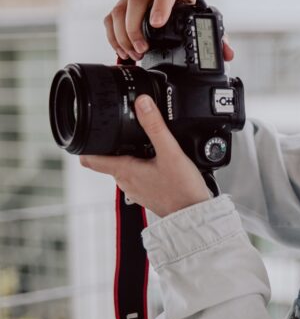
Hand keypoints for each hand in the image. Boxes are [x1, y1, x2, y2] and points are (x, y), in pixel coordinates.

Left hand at [79, 95, 211, 217]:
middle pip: (109, 159)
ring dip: (131, 155)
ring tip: (149, 145)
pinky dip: (143, 166)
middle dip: (115, 144)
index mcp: (124, 170)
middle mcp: (125, 182)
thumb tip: (142, 103)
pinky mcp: (147, 194)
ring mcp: (136, 190)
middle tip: (129, 130)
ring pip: (124, 167)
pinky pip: (138, 176)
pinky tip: (160, 162)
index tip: (87, 133)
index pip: (89, 159)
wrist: (194, 215)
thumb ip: (155, 126)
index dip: (85, 144)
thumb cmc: (182, 190)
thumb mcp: (170, 152)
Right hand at [103, 0, 233, 62]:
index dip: (160, 5)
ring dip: (123, 34)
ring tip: (134, 54)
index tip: (156, 24)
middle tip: (142, 49)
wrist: (175, 2)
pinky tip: (123, 51)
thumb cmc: (189, 10)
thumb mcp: (203, 20)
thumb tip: (227, 53)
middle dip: (136, 27)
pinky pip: (112, 18)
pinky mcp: (123, 6)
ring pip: (120, 8)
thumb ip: (218, 35)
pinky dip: (114, 36)